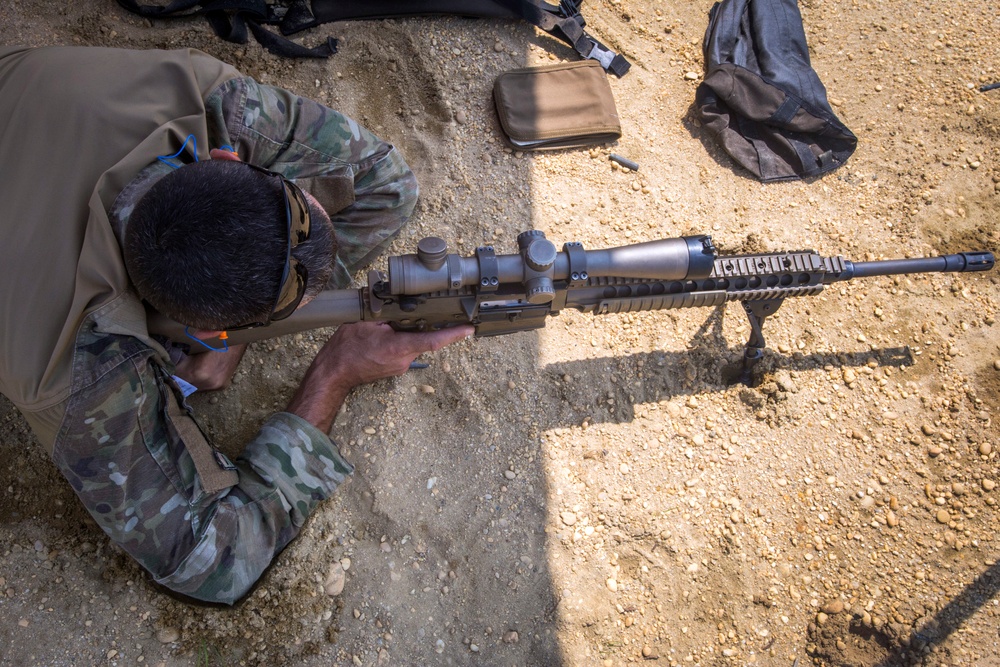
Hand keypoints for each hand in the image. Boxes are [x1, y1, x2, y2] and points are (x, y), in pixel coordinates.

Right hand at [316, 321, 473, 388]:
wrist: (334, 373)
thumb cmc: (346, 349)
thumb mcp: (365, 322)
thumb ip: (386, 312)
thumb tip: (399, 302)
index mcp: (398, 347)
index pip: (433, 341)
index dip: (454, 335)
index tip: (469, 329)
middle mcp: (404, 360)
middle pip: (425, 338)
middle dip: (424, 325)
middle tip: (416, 314)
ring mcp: (400, 366)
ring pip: (414, 343)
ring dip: (408, 332)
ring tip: (387, 326)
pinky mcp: (396, 369)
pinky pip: (405, 350)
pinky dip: (400, 340)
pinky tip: (385, 335)